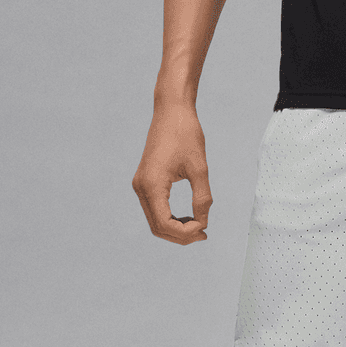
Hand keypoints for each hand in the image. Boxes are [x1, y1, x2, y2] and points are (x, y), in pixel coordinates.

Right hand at [134, 101, 212, 244]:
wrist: (171, 110)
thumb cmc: (186, 134)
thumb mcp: (199, 168)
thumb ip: (202, 198)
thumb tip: (203, 222)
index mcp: (152, 185)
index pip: (165, 224)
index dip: (186, 233)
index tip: (205, 229)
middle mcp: (141, 187)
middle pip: (157, 227)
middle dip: (181, 235)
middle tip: (203, 234)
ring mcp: (140, 185)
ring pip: (155, 221)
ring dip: (175, 229)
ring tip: (198, 226)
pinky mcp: (145, 181)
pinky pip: (155, 209)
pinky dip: (170, 218)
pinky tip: (188, 217)